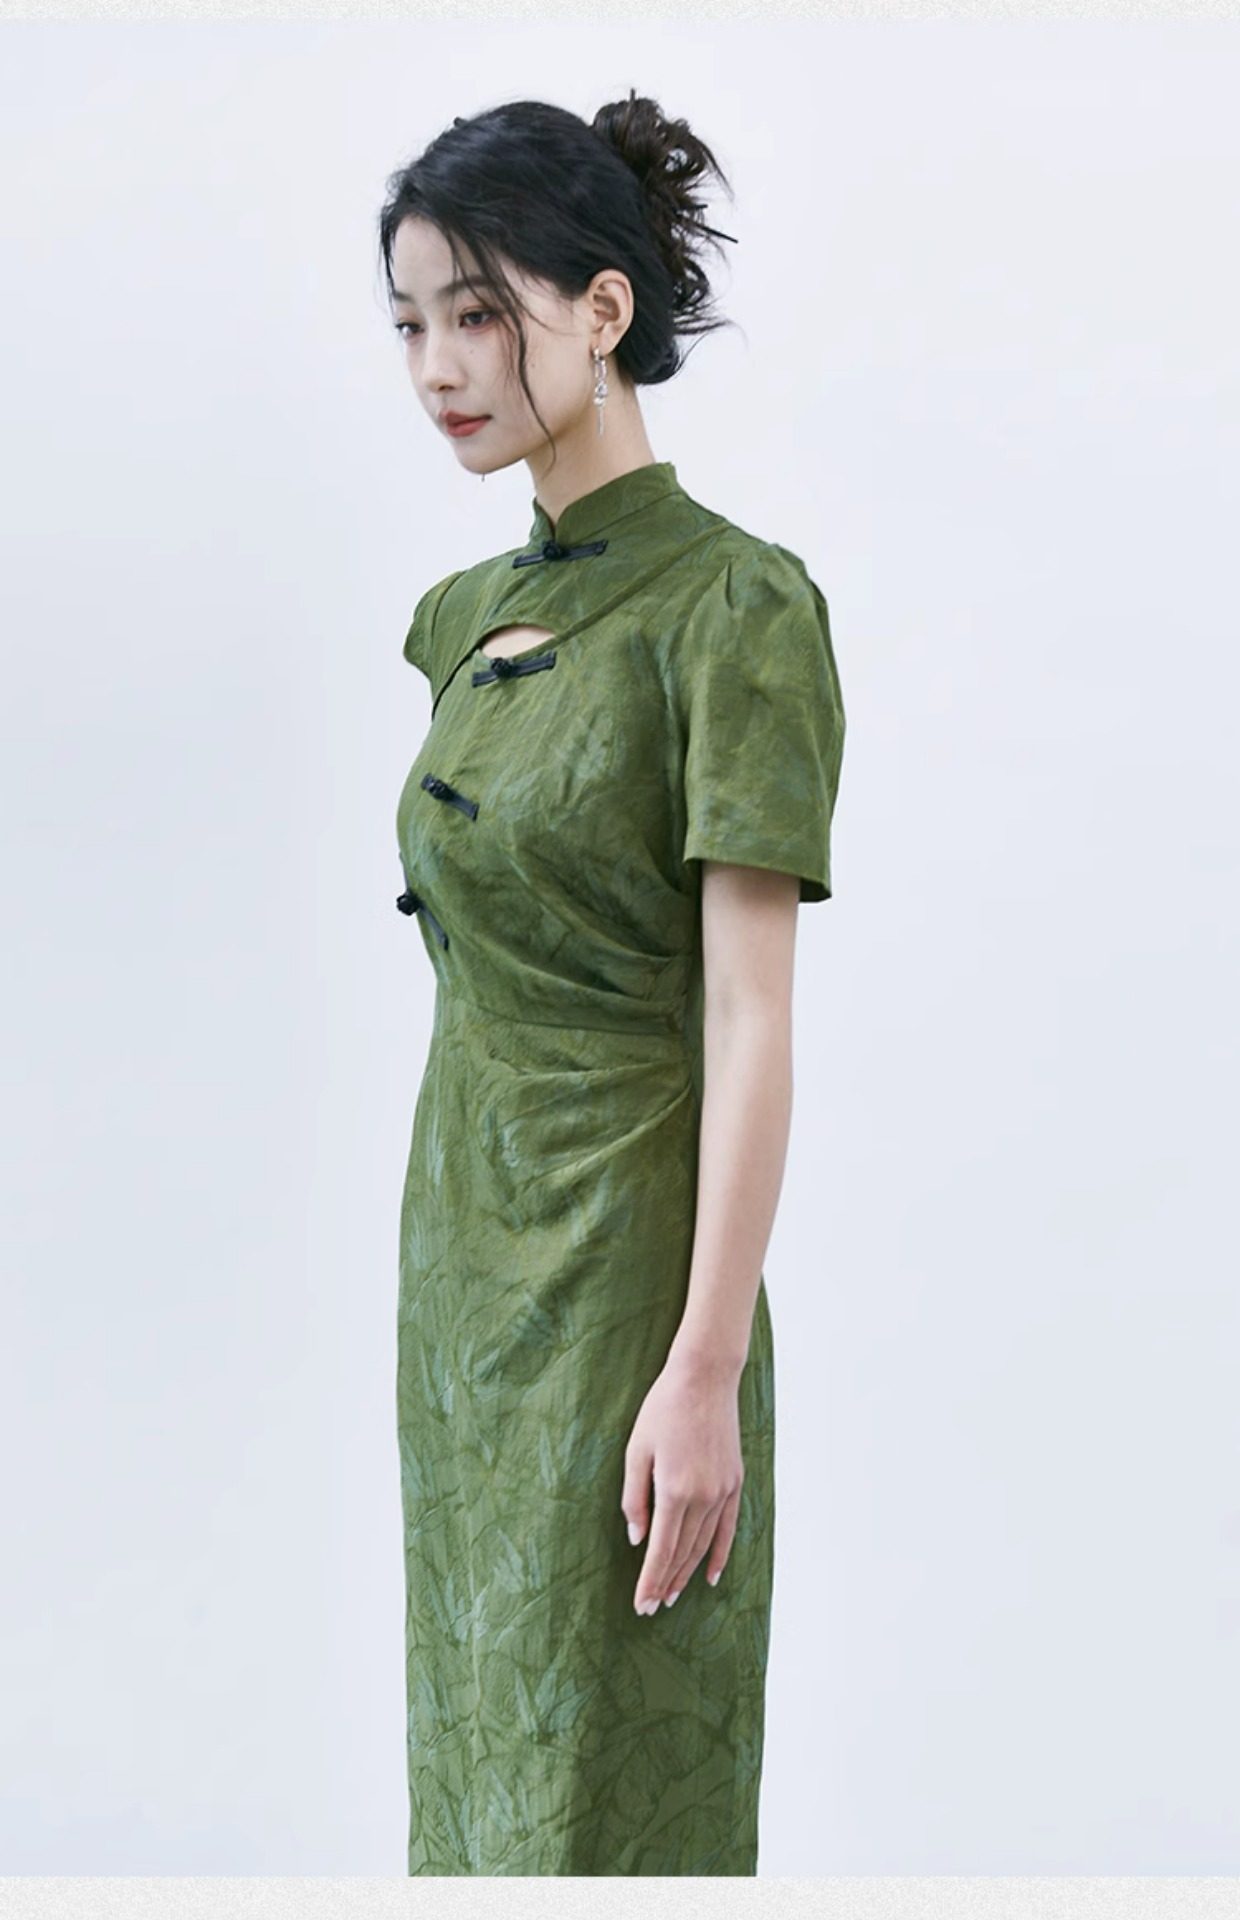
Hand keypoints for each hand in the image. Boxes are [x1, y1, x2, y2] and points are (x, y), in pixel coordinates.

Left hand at [620, 1347, 744, 1613]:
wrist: (705, 1377)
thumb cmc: (663, 1409)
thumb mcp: (636, 1450)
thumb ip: (635, 1497)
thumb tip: (637, 1538)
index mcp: (674, 1490)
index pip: (661, 1550)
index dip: (649, 1580)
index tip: (641, 1605)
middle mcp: (703, 1497)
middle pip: (683, 1553)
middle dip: (665, 1583)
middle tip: (651, 1607)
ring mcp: (723, 1491)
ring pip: (705, 1545)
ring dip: (688, 1573)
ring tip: (672, 1595)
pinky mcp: (735, 1482)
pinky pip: (728, 1528)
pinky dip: (720, 1554)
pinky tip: (711, 1576)